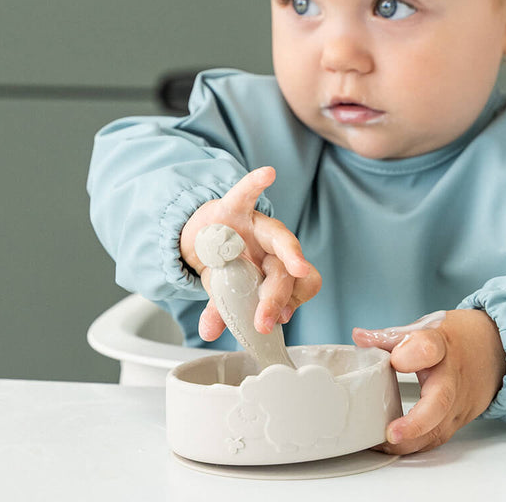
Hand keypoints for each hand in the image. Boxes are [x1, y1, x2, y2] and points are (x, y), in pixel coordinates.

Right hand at [180, 166, 320, 340]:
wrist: (204, 236)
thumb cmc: (225, 264)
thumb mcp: (223, 292)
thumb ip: (221, 311)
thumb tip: (207, 332)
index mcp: (276, 270)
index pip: (301, 286)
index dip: (294, 302)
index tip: (280, 320)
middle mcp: (274, 248)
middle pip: (286, 271)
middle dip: (277, 297)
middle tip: (264, 321)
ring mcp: (258, 225)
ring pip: (281, 237)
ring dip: (291, 255)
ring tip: (298, 267)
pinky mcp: (235, 207)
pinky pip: (247, 193)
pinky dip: (256, 183)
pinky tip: (267, 174)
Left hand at [353, 309, 505, 453]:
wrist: (496, 348)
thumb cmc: (457, 337)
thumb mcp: (426, 327)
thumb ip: (391, 336)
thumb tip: (359, 337)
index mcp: (443, 345)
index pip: (430, 348)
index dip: (412, 354)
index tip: (396, 360)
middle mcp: (454, 376)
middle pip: (440, 401)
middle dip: (416, 421)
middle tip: (391, 432)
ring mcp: (460, 402)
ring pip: (439, 429)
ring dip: (410, 442)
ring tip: (381, 444)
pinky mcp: (460, 420)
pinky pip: (438, 437)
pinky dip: (417, 445)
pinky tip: (395, 446)